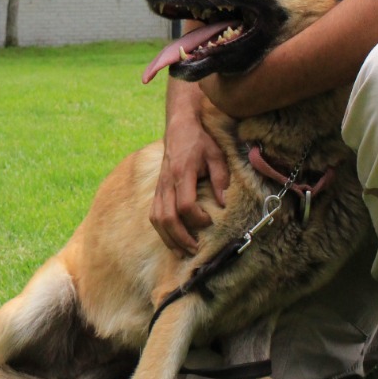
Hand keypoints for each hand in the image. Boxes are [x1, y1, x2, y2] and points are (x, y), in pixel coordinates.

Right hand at [150, 115, 229, 255]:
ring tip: (182, 251)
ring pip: (157, 219)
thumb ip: (220, 179)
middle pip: (167, 218)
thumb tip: (223, 203)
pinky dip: (162, 230)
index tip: (210, 220)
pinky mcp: (157, 190)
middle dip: (181, 238)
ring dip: (169, 238)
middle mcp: (166, 183)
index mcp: (182, 174)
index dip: (197, 218)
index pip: (185, 205)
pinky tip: (172, 240)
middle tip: (195, 250)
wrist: (179, 127)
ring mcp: (159, 187)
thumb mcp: (216, 155)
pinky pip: (154, 214)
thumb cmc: (199, 141)